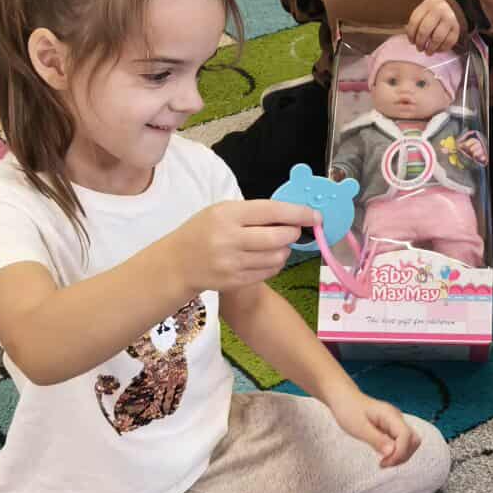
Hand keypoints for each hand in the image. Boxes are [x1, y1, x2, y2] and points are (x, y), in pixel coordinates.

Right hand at [174, 200, 314, 292]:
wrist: (178, 263)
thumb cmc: (203, 231)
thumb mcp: (222, 211)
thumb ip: (254, 213)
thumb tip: (292, 214)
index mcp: (227, 215)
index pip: (272, 212)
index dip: (298, 213)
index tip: (315, 215)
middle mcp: (229, 239)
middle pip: (279, 238)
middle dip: (293, 233)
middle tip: (293, 230)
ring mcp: (232, 263)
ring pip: (277, 257)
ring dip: (284, 250)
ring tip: (274, 244)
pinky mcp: (235, 281)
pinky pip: (269, 272)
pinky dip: (274, 263)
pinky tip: (265, 257)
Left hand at [327, 389, 419, 467]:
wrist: (344, 398)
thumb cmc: (348, 410)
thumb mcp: (359, 428)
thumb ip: (376, 440)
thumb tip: (392, 452)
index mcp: (390, 415)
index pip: (406, 436)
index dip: (399, 453)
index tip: (385, 462)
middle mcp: (396, 418)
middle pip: (413, 440)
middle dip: (403, 455)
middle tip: (385, 463)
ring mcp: (395, 422)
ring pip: (410, 442)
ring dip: (400, 455)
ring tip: (384, 461)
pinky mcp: (391, 427)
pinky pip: (401, 441)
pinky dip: (396, 451)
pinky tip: (384, 455)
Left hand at [406, 0, 461, 51]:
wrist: (451, 7)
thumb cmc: (432, 13)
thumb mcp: (424, 11)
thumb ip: (416, 23)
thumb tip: (411, 39)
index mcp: (428, 4)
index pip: (415, 21)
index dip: (411, 34)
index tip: (411, 42)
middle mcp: (439, 10)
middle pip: (425, 30)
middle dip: (420, 43)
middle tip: (419, 48)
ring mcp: (449, 19)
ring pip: (437, 38)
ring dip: (431, 48)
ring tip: (428, 52)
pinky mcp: (456, 28)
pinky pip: (448, 42)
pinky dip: (441, 49)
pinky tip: (437, 50)